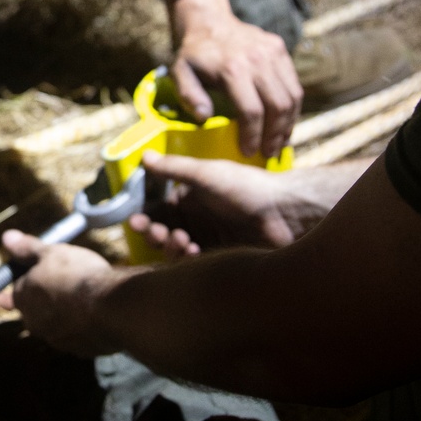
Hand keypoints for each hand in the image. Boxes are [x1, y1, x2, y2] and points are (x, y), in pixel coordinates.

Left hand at [2, 230, 124, 357]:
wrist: (111, 308)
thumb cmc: (77, 275)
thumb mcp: (51, 252)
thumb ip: (27, 248)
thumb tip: (6, 237)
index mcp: (23, 299)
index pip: (16, 291)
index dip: (26, 282)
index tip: (33, 280)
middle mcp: (34, 324)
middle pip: (36, 309)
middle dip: (47, 299)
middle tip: (67, 283)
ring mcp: (57, 340)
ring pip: (57, 324)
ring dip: (66, 313)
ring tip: (86, 297)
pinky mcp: (79, 351)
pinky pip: (78, 335)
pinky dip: (84, 326)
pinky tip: (97, 314)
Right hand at [128, 151, 301, 260]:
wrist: (285, 214)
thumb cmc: (247, 188)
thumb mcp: (207, 174)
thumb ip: (174, 168)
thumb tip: (143, 157)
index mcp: (190, 197)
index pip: (157, 209)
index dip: (144, 216)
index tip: (135, 221)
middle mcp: (196, 218)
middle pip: (162, 232)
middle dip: (155, 234)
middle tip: (158, 234)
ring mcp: (207, 238)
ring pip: (175, 249)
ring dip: (171, 247)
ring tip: (182, 240)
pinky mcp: (219, 257)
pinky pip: (193, 263)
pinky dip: (188, 260)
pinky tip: (194, 253)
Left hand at [168, 0, 301, 157]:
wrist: (208, 20)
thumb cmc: (193, 54)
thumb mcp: (180, 73)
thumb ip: (189, 96)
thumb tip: (204, 118)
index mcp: (232, 68)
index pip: (251, 110)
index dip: (252, 135)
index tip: (248, 151)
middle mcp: (257, 59)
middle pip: (278, 106)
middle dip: (275, 135)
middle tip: (268, 153)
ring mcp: (272, 52)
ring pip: (292, 96)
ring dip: (288, 124)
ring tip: (278, 143)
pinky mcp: (280, 49)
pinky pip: (293, 83)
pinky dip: (292, 107)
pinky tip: (283, 123)